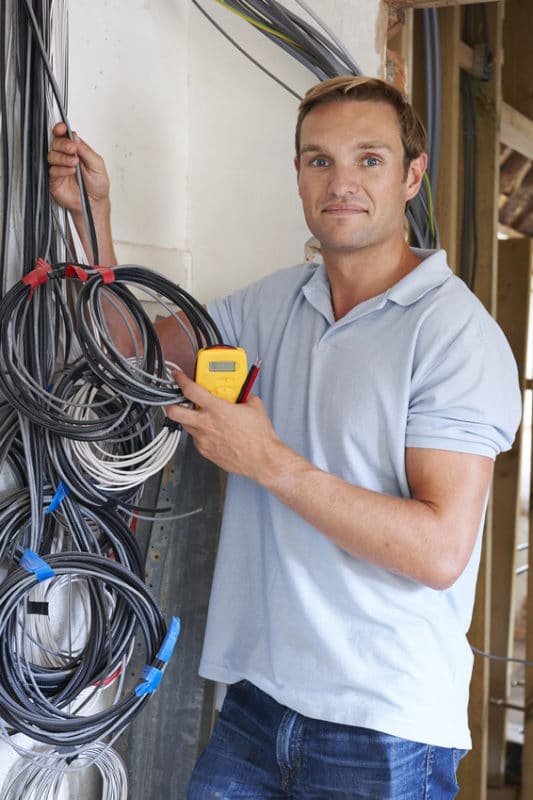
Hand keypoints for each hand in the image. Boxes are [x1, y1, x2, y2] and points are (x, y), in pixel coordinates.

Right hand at [48, 122, 109, 214]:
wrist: (95, 203)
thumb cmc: (98, 186)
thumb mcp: (98, 165)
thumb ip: (86, 151)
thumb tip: (76, 138)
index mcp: (76, 151)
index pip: (65, 136)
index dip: (61, 130)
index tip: (62, 129)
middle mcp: (66, 157)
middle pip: (56, 143)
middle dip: (63, 144)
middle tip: (72, 149)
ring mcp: (59, 168)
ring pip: (52, 155)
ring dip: (63, 158)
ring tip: (74, 163)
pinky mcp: (54, 179)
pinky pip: (52, 170)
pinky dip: (61, 169)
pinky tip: (70, 172)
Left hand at [167, 371, 281, 481]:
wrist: (262, 460)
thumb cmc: (259, 437)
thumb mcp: (254, 406)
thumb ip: (242, 396)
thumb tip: (238, 392)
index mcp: (217, 409)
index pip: (190, 390)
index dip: (180, 380)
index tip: (177, 376)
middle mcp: (206, 424)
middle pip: (174, 411)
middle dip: (170, 403)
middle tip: (175, 398)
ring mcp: (203, 439)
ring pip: (185, 425)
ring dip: (189, 418)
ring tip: (201, 416)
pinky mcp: (205, 451)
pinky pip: (196, 438)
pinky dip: (200, 432)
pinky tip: (212, 431)